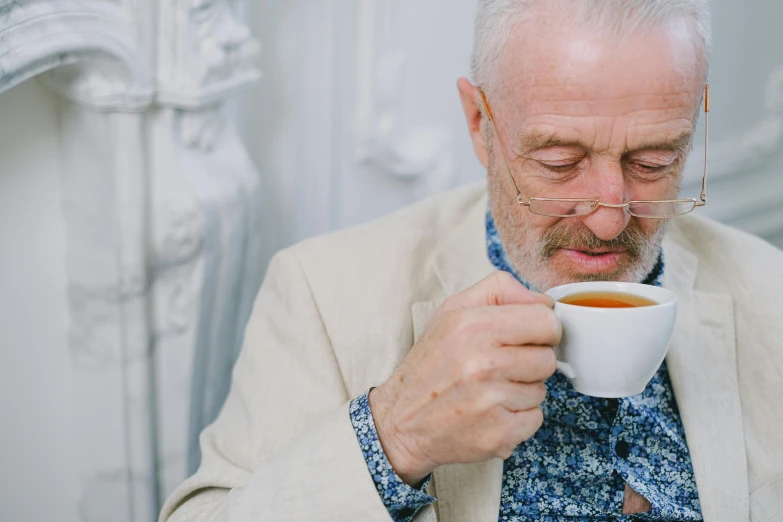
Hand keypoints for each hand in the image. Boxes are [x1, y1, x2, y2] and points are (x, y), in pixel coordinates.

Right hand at [369, 272, 561, 484]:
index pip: (546, 321)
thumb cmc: (431, 364)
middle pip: (547, 358)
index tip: (525, 336)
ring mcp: (492, 402)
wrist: (401, 422)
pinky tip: (490, 412)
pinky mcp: (499, 435)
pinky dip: (517, 417)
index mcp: (473, 326)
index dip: (541, 328)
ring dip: (522, 390)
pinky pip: (535, 418)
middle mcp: (482, 364)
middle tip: (500, 366)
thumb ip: (499, 291)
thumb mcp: (452, 311)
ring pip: (542, 389)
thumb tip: (545, 302)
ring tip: (488, 390)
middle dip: (530, 361)